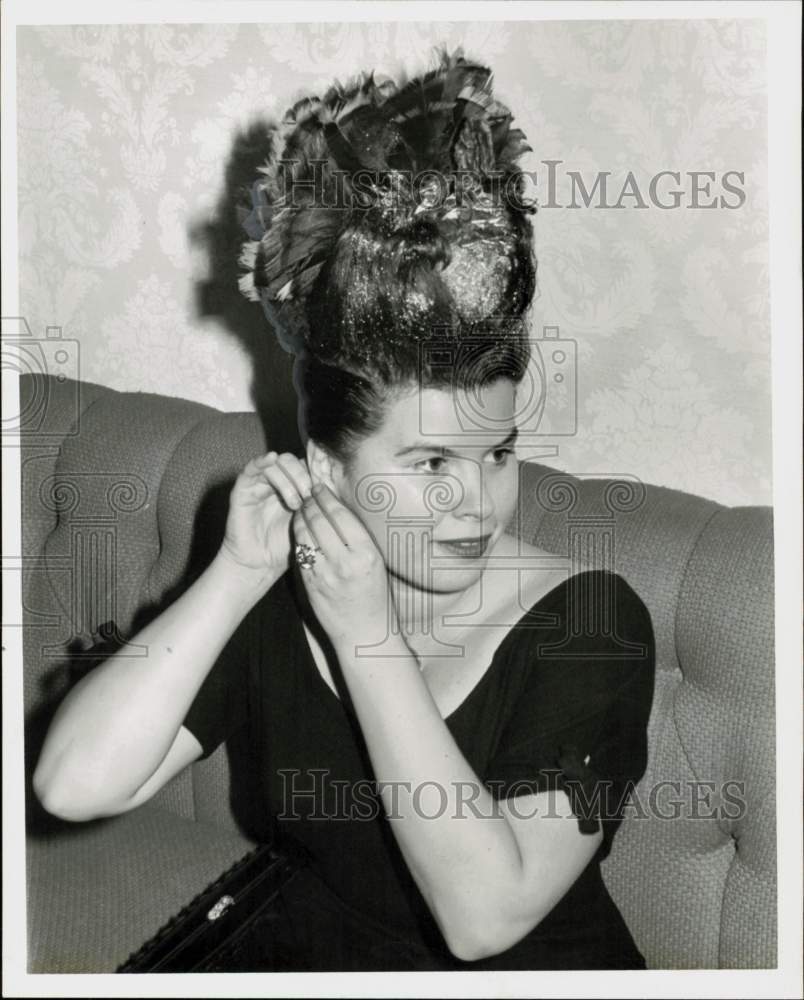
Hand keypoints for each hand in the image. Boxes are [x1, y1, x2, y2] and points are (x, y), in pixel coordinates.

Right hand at [219, 451, 311, 584]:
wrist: (261, 565)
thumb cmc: (286, 546)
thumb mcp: (309, 522)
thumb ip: (318, 503)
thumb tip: (335, 488)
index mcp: (294, 487)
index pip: (306, 465)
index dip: (316, 473)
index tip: (324, 491)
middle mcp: (277, 482)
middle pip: (293, 460)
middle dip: (304, 477)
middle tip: (309, 497)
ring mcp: (259, 485)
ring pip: (276, 463)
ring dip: (289, 479)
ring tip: (295, 504)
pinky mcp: (243, 489)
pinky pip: (251, 468)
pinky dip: (262, 460)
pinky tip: (271, 460)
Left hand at [292, 484, 392, 650]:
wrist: (364, 633)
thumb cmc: (375, 596)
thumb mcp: (376, 563)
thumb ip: (358, 538)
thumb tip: (338, 508)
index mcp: (366, 553)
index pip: (340, 515)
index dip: (326, 497)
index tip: (320, 487)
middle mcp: (345, 562)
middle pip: (320, 521)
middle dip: (310, 502)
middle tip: (307, 492)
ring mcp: (325, 574)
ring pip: (305, 534)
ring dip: (300, 517)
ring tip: (301, 507)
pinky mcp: (310, 584)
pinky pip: (300, 553)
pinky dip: (298, 537)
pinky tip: (299, 529)